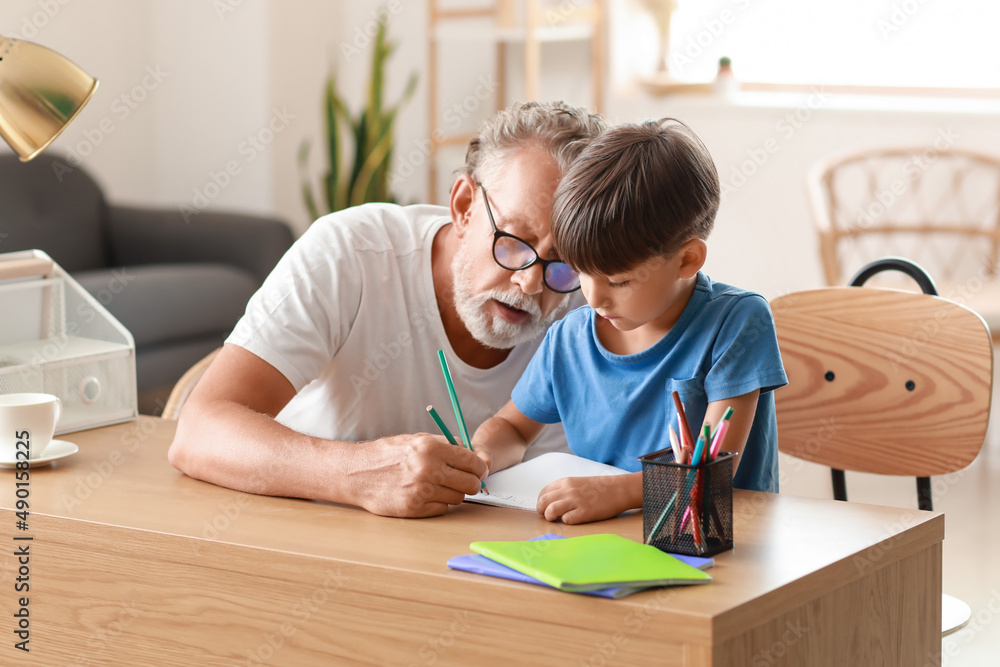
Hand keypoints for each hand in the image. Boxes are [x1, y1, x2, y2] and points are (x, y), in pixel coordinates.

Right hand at [350, 433, 487, 517]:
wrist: (357, 473)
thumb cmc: (387, 454)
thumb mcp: (417, 440)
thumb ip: (447, 445)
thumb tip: (474, 454)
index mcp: (431, 449)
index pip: (472, 462)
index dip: (480, 467)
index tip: (479, 469)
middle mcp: (428, 470)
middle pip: (471, 483)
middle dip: (471, 482)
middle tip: (464, 480)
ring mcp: (421, 491)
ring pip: (458, 498)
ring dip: (453, 492)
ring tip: (438, 485)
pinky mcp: (414, 508)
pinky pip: (442, 509)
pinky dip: (439, 503)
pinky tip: (426, 494)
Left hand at [536, 474, 638, 524]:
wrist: (619, 489)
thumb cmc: (599, 488)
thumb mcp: (578, 483)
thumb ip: (564, 490)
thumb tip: (551, 502)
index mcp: (566, 482)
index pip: (543, 492)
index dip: (542, 502)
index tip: (545, 508)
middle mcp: (568, 490)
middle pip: (543, 501)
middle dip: (542, 511)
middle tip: (548, 516)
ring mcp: (576, 501)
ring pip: (551, 510)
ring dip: (550, 517)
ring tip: (555, 519)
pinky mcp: (584, 513)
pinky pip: (566, 520)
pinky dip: (566, 522)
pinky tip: (572, 520)